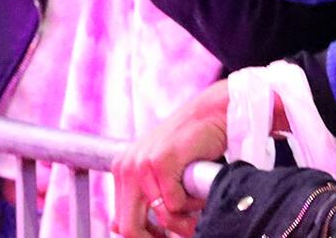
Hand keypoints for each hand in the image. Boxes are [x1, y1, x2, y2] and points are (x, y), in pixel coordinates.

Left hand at [112, 84, 227, 237]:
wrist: (215, 110)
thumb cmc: (195, 138)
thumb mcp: (163, 167)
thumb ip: (149, 193)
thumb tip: (127, 227)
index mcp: (123, 168)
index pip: (121, 220)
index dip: (143, 235)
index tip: (163, 236)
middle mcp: (127, 166)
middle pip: (130, 227)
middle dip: (158, 237)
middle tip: (183, 233)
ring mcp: (142, 164)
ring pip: (160, 216)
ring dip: (185, 218)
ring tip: (199, 203)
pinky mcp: (161, 163)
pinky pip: (176, 203)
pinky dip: (194, 201)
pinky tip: (201, 184)